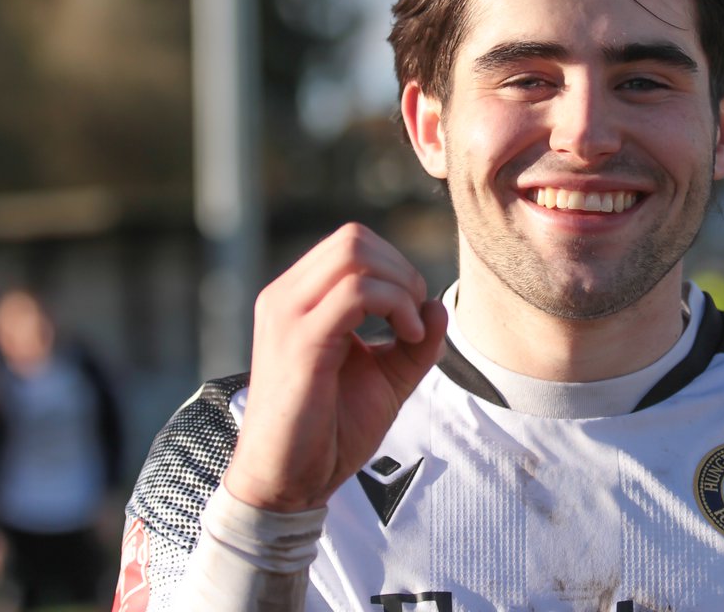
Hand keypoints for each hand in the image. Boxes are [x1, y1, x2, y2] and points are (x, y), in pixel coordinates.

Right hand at [224, 223, 447, 512]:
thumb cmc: (330, 431)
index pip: (351, 244)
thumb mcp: (386, 379)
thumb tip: (438, 306)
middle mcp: (285, 298)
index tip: (411, 315)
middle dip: (401, 271)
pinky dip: (394, 305)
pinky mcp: (299, 342)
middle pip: (353, 239)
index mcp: (298, 300)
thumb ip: (415, 343)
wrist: (288, 483)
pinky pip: (354, 292)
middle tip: (413, 320)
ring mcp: (287, 316)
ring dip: (400, 287)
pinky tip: (406, 339)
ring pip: (353, 255)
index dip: (395, 268)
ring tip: (410, 332)